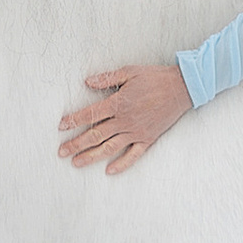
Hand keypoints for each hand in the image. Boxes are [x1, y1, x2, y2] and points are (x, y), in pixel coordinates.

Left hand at [57, 63, 192, 173]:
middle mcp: (125, 121)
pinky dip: (121, 164)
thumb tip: (87, 82)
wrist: (182, 88)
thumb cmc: (155, 78)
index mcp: (118, 103)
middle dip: (76, 144)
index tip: (61, 126)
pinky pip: (133, 155)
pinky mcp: (148, 138)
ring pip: (109, 147)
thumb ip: (107, 78)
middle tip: (61, 152)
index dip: (73, 121)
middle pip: (95, 135)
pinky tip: (109, 171)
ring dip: (91, 156)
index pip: (90, 114)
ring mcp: (136, 132)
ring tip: (76, 163)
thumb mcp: (129, 71)